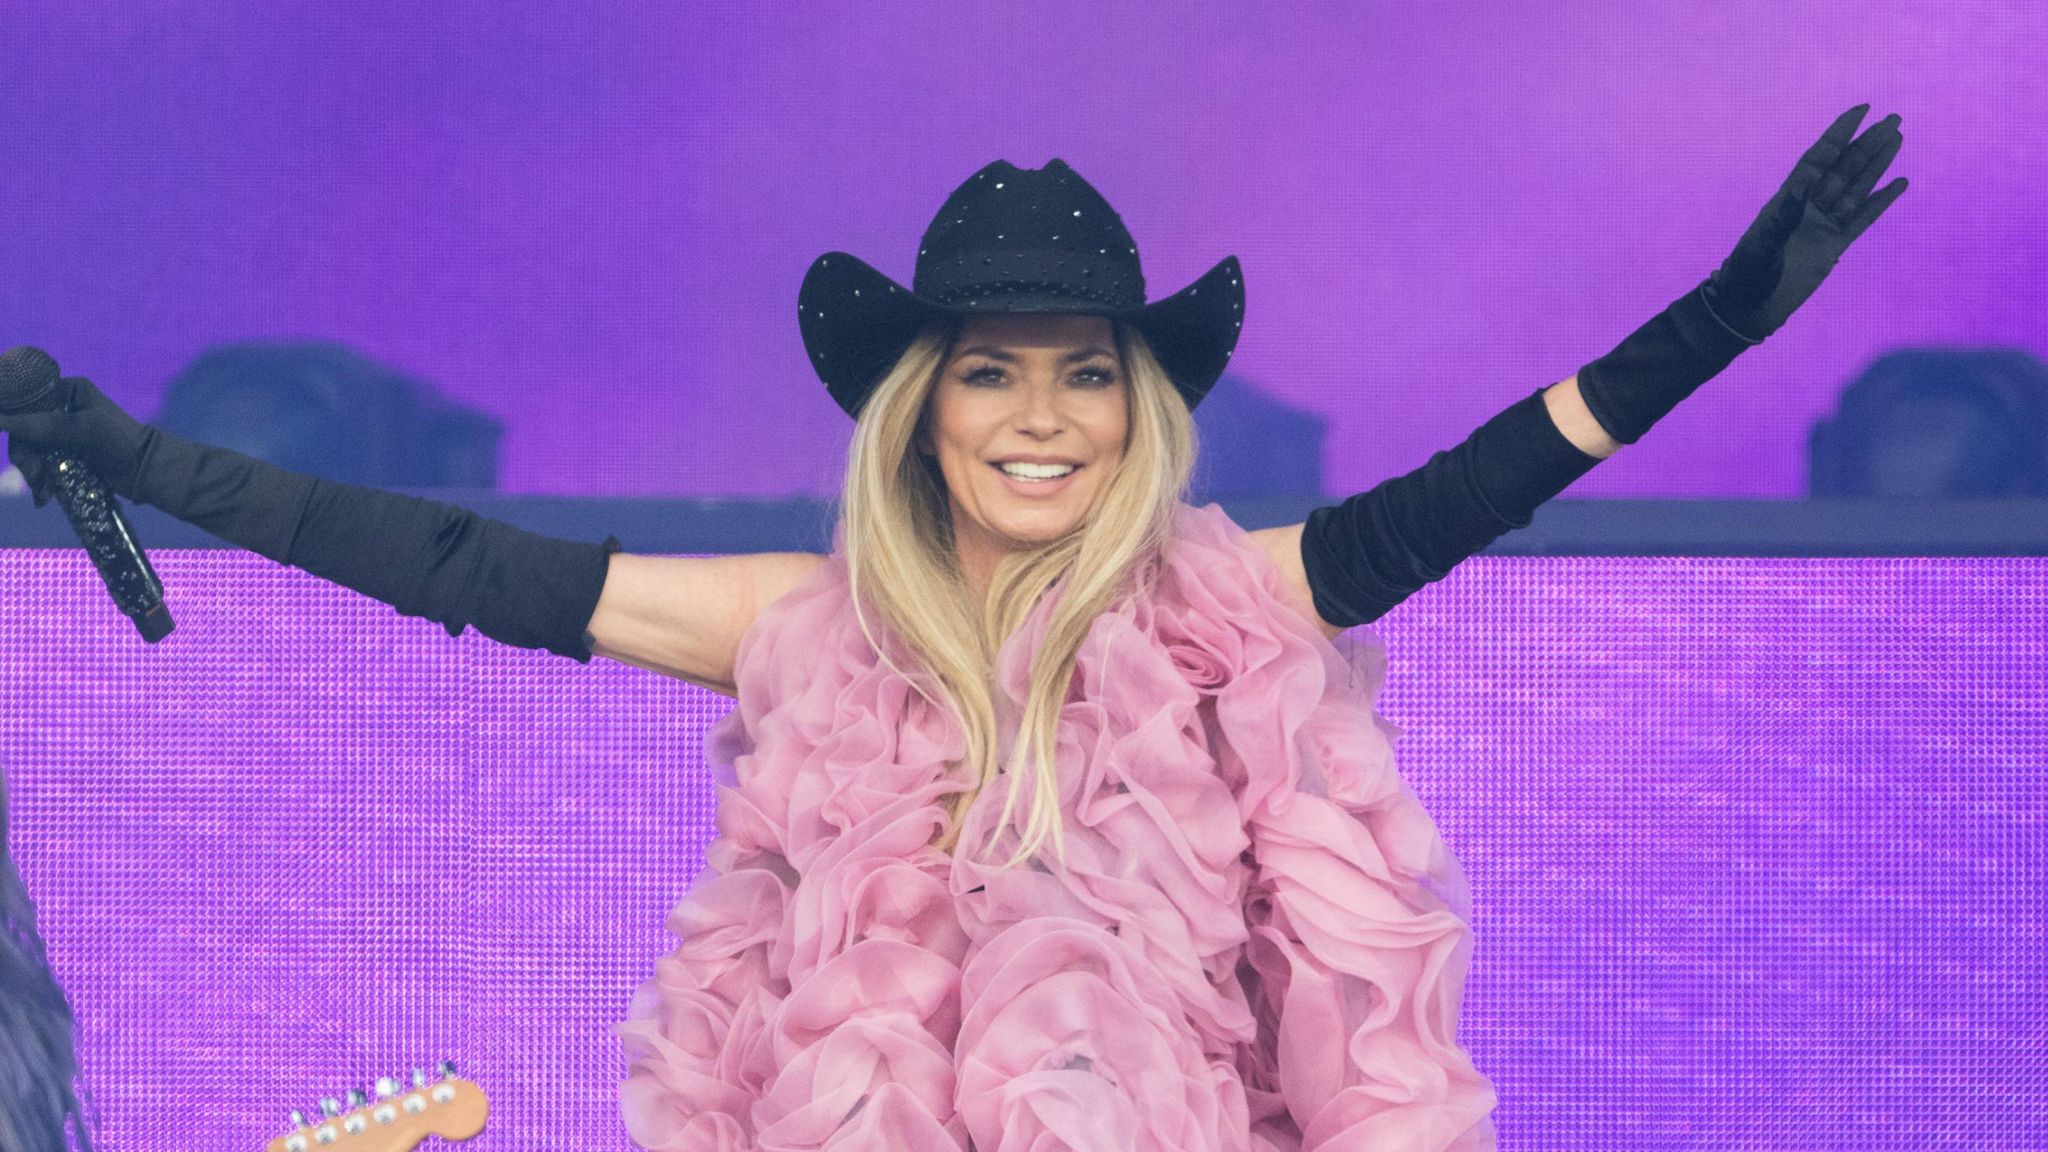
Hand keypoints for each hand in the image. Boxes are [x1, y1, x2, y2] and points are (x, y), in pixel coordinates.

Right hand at [0, 373, 157, 506]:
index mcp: (67, 391)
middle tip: (34, 476)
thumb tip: (0, 419)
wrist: (146, 473)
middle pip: (23, 430)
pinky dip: (40, 479)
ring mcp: (62, 432)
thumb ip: (44, 425)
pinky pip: (40, 464)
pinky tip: (45, 496)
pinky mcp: (65, 454)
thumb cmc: (122, 443)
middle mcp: (61, 408)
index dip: (15, 424)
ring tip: (43, 491)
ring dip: (32, 472)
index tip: (21, 449)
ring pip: (29, 450)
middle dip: (26, 456)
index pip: (24, 403)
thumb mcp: (84, 430)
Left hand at [1705, 103, 1908, 341]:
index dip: (1840, 133)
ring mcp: (1823, 226)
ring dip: (1878, 164)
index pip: (1819, 157)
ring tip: (1898, 138)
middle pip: (1844, 167)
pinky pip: (1863, 219)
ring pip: (1857, 188)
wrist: (1748, 307)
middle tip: (1894, 118)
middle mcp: (1808, 207)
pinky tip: (1899, 184)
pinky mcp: (1834, 247)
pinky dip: (1881, 201)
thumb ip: (1784, 215)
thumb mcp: (1763, 243)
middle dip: (1868, 143)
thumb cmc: (1747, 274)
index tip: (1862, 110)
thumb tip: (1804, 184)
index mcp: (1788, 198)